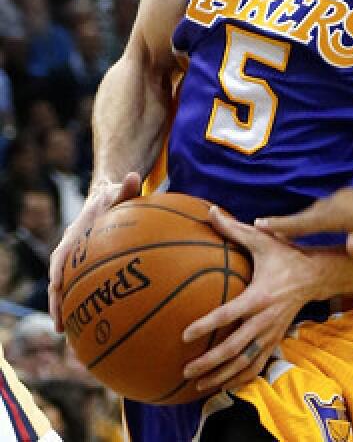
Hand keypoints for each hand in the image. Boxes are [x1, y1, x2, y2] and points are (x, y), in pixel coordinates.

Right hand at [49, 173, 142, 330]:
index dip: (58, 278)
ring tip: (71, 335)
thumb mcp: (120, 192)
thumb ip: (128, 189)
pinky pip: (83, 289)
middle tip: (62, 328)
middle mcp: (70, 253)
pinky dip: (84, 305)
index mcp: (73, 238)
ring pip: (67, 291)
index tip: (58, 294)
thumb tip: (136, 176)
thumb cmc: (114, 197)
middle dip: (58, 305)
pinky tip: (97, 324)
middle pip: (58, 283)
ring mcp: (76, 263)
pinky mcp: (86, 268)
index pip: (60, 260)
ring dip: (67, 311)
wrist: (107, 198)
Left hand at [181, 206, 322, 392]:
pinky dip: (240, 377)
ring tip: (197, 385)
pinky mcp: (276, 339)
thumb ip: (234, 229)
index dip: (207, 325)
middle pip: (235, 347)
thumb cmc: (287, 255)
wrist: (318, 275)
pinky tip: (223, 385)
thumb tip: (210, 211)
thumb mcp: (263, 240)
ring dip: (222, 376)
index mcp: (260, 296)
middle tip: (186, 370)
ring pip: (245, 362)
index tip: (185, 335)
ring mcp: (272, 333)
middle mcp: (265, 319)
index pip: (229, 314)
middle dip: (210, 362)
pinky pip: (258, 364)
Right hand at [256, 186, 352, 258]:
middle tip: (261, 228)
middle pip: (304, 215)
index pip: (303, 222)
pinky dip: (314, 216)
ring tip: (282, 227)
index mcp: (340, 215)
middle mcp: (337, 202)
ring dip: (299, 219)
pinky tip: (315, 222)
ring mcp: (346, 198)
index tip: (257, 226)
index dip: (280, 226)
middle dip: (283, 222)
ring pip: (315, 210)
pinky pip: (326, 208)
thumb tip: (352, 248)